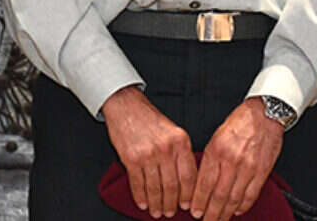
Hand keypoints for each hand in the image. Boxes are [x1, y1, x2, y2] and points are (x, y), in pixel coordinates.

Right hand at [102, 86, 197, 218]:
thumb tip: (186, 182)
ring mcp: (148, 154)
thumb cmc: (150, 120)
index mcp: (181, 141)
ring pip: (155, 188)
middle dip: (172, 204)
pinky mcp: (131, 159)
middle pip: (172, 185)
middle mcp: (166, 149)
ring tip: (157, 212)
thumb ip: (181, 153)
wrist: (127, 106)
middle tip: (171, 213)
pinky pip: (138, 184)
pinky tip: (142, 203)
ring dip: (156, 204)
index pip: (189, 175)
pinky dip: (140, 197)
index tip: (188, 206)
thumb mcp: (174, 131)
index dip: (188, 195)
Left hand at [189, 99, 283, 220]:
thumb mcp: (216, 137)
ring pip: (234, 199)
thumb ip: (209, 159)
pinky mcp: (262, 171)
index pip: (204, 184)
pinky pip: (251, 194)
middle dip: (211, 213)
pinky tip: (237, 211)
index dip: (199, 202)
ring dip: (225, 213)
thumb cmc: (239, 123)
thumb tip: (200, 182)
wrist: (264, 113)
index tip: (195, 212)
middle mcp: (231, 160)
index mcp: (217, 150)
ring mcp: (248, 167)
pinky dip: (243, 206)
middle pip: (218, 195)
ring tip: (220, 219)